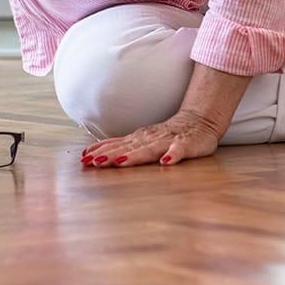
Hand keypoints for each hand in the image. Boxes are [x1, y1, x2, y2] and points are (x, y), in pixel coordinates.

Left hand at [80, 110, 223, 168]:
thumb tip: (90, 153)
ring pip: (149, 149)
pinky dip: (172, 155)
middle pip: (128, 148)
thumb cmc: (166, 134)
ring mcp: (167, 142)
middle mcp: (150, 139)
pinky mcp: (186, 145)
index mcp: (138, 139)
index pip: (116, 146)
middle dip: (111, 155)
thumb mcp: (139, 139)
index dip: (101, 152)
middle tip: (95, 162)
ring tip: (121, 162)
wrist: (199, 121)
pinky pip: (179, 150)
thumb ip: (118, 146)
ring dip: (135, 156)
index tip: (85, 159)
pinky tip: (166, 162)